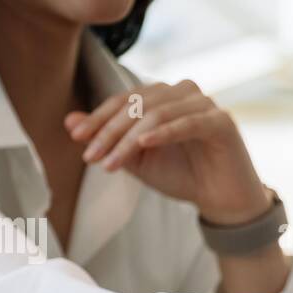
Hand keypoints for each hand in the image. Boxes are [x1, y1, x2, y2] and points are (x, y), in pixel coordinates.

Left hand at [65, 80, 270, 224]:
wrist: (222, 200)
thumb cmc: (183, 175)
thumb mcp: (138, 160)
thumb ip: (109, 140)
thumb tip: (69, 122)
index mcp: (164, 96)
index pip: (125, 100)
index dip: (99, 117)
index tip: (77, 137)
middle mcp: (184, 92)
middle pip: (139, 104)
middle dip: (111, 131)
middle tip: (91, 156)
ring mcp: (205, 104)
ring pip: (159, 113)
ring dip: (131, 138)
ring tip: (112, 162)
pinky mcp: (222, 122)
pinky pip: (189, 123)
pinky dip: (164, 132)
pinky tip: (144, 144)